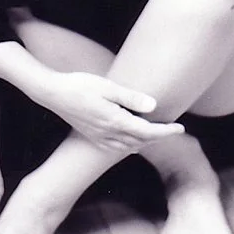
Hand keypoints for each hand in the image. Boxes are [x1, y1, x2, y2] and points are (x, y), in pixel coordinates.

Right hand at [45, 70, 184, 151]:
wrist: (52, 93)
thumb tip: (154, 106)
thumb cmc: (80, 85)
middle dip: (159, 138)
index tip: (181, 128)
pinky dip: (129, 146)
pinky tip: (131, 143)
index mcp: (115, 120)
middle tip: (174, 130)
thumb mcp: (108, 87)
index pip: (147, 132)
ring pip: (128, 147)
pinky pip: (115, 148)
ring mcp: (98, 137)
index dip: (166, 132)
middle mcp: (108, 133)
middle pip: (140, 141)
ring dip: (145, 143)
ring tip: (157, 135)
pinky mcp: (91, 136)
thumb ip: (131, 97)